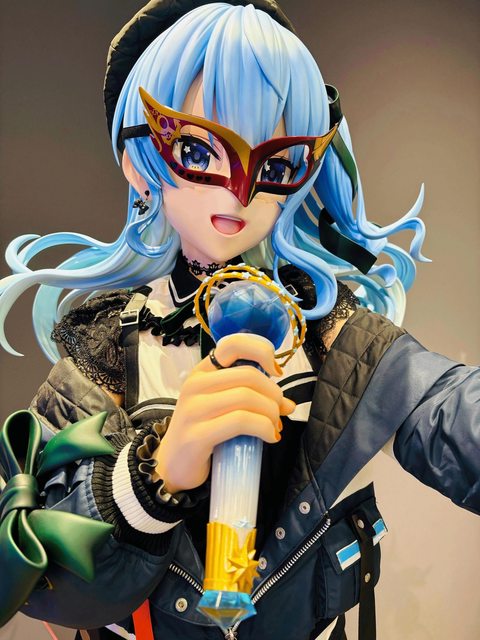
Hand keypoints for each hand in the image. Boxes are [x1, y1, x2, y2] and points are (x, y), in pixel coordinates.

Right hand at [153, 334, 295, 492]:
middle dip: (274, 394)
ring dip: (271, 413)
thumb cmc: (202, 432)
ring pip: (247, 397)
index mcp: (202, 372)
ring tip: (274, 427)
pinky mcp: (197, 434)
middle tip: (280, 412)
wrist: (172, 466)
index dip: (261, 351)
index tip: (276, 371)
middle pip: (248, 375)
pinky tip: (269, 437)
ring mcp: (194, 409)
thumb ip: (249, 398)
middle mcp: (195, 385)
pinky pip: (241, 421)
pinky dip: (263, 428)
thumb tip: (288, 404)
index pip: (233, 345)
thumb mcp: (221, 406)